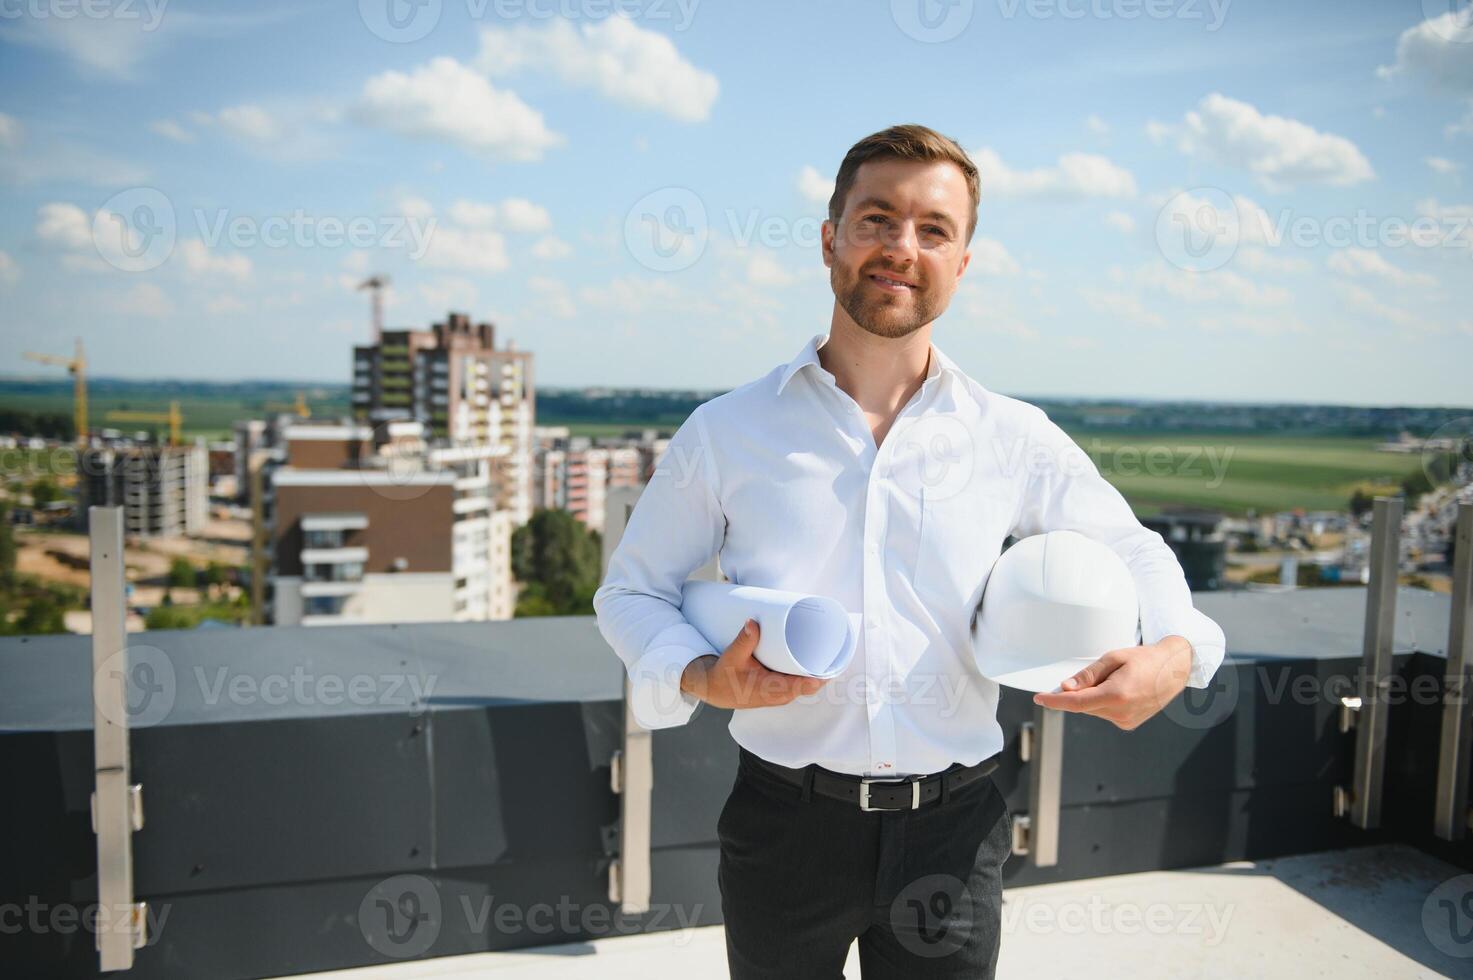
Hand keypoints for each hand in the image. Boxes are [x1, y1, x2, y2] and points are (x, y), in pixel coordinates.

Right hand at [680, 618, 827, 708]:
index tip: (833, 655)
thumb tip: (753, 622)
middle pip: (814, 682)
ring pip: (809, 682)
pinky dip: (810, 671)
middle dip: (825, 665)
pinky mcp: (780, 689)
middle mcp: (782, 695)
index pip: (807, 685)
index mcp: (774, 691)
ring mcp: (783, 693)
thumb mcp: (732, 657)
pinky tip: (817, 657)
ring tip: (828, 644)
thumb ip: (744, 640)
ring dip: (819, 667)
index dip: (823, 673)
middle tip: (835, 640)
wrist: (714, 690)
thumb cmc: (724, 676)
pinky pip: (802, 681)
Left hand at [1031, 636, 1193, 730]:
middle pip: (1083, 705)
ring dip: (1093, 696)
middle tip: (1093, 675)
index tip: (1039, 699)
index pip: (1076, 703)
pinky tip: (1120, 689)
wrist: (1175, 669)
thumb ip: (1088, 675)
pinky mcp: (1129, 724)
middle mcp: (1121, 713)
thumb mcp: (1114, 658)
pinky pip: (1104, 713)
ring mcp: (1126, 721)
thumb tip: (1066, 688)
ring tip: (1116, 679)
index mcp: (1116, 695)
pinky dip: (1103, 702)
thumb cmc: (1145, 659)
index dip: (1054, 701)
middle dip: (1077, 692)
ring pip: (1093, 709)